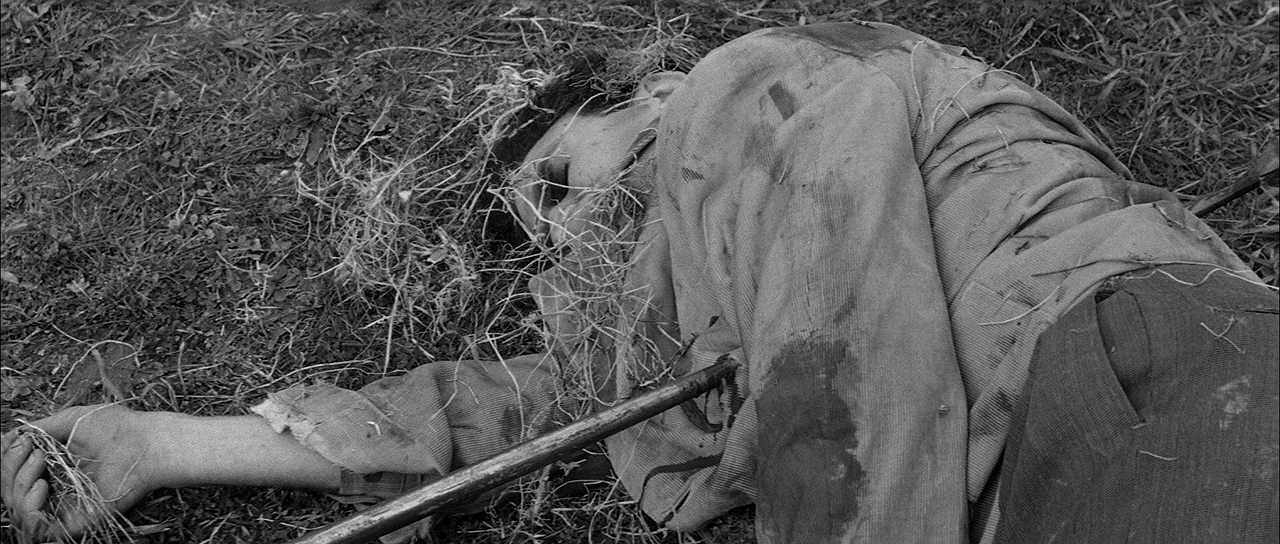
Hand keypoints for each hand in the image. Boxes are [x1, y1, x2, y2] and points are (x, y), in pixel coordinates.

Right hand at [1, 404, 156, 540]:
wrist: (145, 444)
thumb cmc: (116, 428)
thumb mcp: (70, 420)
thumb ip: (37, 429)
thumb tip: (8, 436)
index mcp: (52, 466)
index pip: (13, 473)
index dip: (8, 460)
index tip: (20, 442)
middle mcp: (55, 488)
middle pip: (9, 491)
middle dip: (10, 471)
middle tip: (33, 453)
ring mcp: (64, 505)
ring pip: (18, 511)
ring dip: (17, 486)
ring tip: (40, 469)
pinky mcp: (76, 521)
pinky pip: (39, 531)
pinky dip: (28, 511)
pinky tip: (40, 488)